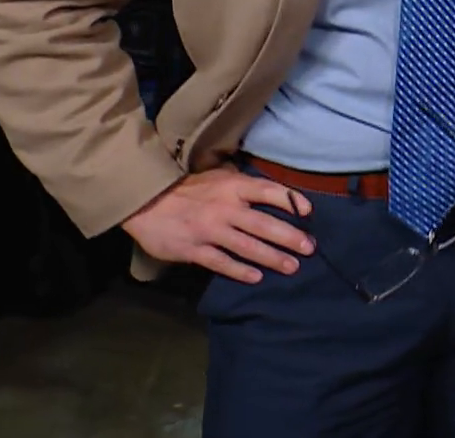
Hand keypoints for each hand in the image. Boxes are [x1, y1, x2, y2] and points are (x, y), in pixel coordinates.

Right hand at [120, 165, 314, 283]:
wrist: (145, 202)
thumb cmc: (187, 190)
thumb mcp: (216, 177)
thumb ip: (242, 185)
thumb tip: (274, 193)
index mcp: (232, 186)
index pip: (268, 190)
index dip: (290, 199)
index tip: (309, 211)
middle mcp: (225, 207)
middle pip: (263, 223)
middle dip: (289, 236)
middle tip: (310, 247)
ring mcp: (209, 230)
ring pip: (247, 246)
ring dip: (272, 257)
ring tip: (292, 266)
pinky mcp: (194, 250)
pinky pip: (221, 262)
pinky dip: (240, 270)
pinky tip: (256, 277)